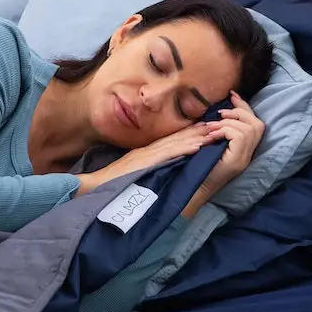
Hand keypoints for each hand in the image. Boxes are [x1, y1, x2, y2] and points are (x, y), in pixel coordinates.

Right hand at [76, 122, 215, 195]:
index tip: (205, 128)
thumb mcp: (131, 171)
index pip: (171, 141)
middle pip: (177, 138)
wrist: (95, 186)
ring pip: (176, 143)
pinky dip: (184, 149)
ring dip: (196, 137)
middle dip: (197, 131)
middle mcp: (148, 150)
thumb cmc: (111, 183)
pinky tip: (198, 146)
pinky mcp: (147, 163)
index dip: (189, 133)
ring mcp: (147, 155)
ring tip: (213, 132)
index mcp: (145, 152)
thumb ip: (144, 167)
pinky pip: (169, 154)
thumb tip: (157, 167)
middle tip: (216, 124)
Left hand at [182, 91, 264, 217]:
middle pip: (257, 124)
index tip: (232, 95)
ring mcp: (245, 158)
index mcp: (246, 148)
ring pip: (247, 128)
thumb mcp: (212, 142)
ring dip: (228, 122)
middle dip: (240, 112)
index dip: (244, 107)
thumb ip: (220, 129)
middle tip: (221, 112)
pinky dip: (224, 130)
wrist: (194, 186)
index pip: (255, 123)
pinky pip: (238, 135)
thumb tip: (220, 109)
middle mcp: (249, 153)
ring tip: (212, 127)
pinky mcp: (237, 160)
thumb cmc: (200, 164)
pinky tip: (212, 136)